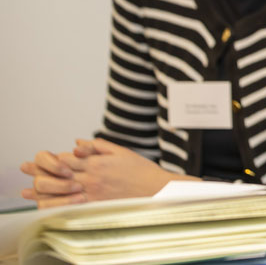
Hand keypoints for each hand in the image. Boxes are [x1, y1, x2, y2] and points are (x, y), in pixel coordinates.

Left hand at [22, 139, 192, 207]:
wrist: (155, 188)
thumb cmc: (140, 169)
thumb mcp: (120, 151)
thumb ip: (97, 146)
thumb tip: (76, 142)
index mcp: (97, 162)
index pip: (67, 159)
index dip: (53, 158)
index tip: (44, 157)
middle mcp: (92, 177)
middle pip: (60, 174)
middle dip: (42, 171)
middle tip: (28, 169)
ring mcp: (93, 192)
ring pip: (62, 191)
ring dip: (45, 190)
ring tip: (32, 189)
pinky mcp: (97, 204)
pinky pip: (72, 205)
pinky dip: (58, 204)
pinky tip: (50, 203)